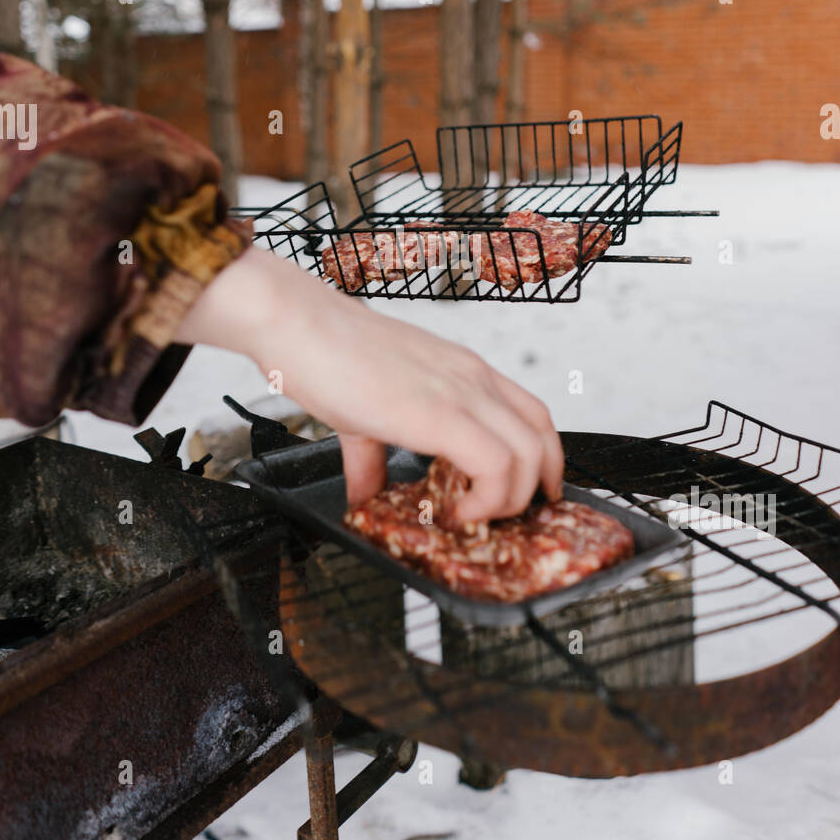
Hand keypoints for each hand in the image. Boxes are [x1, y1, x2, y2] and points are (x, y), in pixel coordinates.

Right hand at [175, 247, 564, 522]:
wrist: (296, 322)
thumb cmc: (324, 353)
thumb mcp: (361, 413)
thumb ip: (372, 457)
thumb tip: (365, 496)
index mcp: (462, 371)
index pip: (531, 413)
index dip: (541, 459)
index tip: (527, 493)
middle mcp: (473, 377)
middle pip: (543, 435)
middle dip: (536, 486)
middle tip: (510, 517)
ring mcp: (461, 392)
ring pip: (529, 454)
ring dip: (509, 500)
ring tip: (469, 516)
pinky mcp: (440, 414)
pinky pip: (496, 466)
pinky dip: (486, 500)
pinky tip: (453, 511)